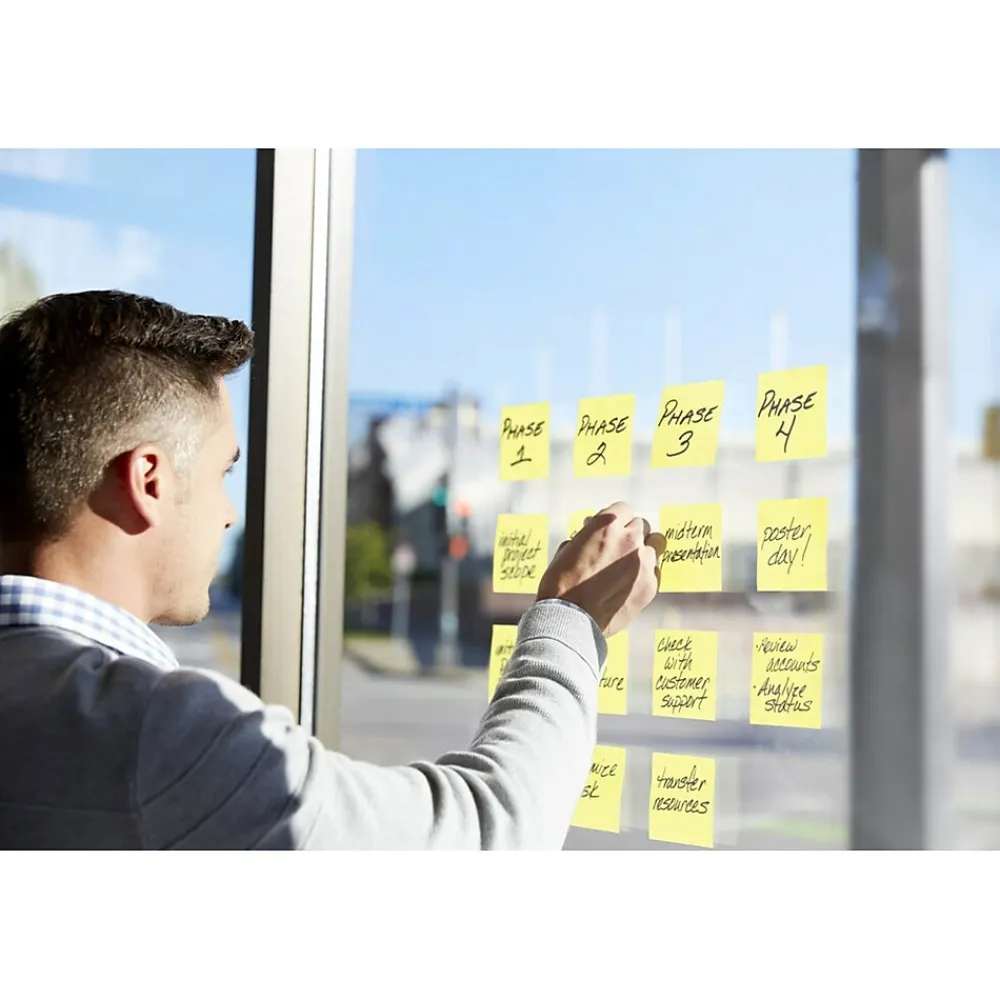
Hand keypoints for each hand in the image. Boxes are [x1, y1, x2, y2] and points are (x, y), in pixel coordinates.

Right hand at [536, 501, 664, 635]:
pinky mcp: (651, 584)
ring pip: (656, 544)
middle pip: (641, 525)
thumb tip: (592, 530)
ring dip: (645, 549)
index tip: (611, 530)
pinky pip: (655, 570)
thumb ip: (587, 535)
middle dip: (630, 534)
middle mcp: (630, 538)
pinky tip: (630, 583)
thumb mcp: (568, 548)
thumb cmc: (562, 584)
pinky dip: (645, 573)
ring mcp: (644, 562)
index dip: (615, 521)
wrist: (570, 618)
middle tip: (619, 547)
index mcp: (608, 524)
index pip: (622, 509)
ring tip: (632, 561)